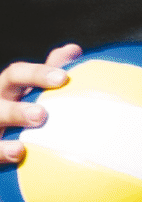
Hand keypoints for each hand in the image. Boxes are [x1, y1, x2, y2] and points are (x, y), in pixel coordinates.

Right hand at [0, 43, 81, 165]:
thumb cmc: (20, 115)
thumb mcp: (30, 93)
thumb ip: (50, 74)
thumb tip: (75, 50)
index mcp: (8, 88)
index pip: (18, 74)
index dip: (38, 74)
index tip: (63, 78)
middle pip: (5, 86)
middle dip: (24, 94)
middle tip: (43, 112)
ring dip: (15, 115)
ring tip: (37, 121)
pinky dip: (3, 150)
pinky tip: (19, 151)